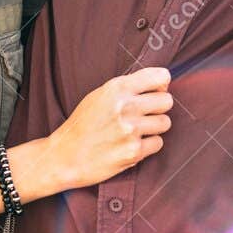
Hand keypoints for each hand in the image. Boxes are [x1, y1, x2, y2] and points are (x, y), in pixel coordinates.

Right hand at [43, 67, 173, 188]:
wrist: (65, 156)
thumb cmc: (82, 125)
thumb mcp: (99, 95)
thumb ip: (127, 88)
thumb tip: (160, 84)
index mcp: (116, 88)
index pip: (160, 76)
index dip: (161, 84)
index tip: (154, 91)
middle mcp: (125, 106)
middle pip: (167, 101)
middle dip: (158, 107)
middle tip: (145, 114)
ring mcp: (130, 130)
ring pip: (165, 122)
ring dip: (154, 127)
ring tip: (136, 131)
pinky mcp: (133, 152)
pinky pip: (158, 143)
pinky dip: (148, 145)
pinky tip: (131, 145)